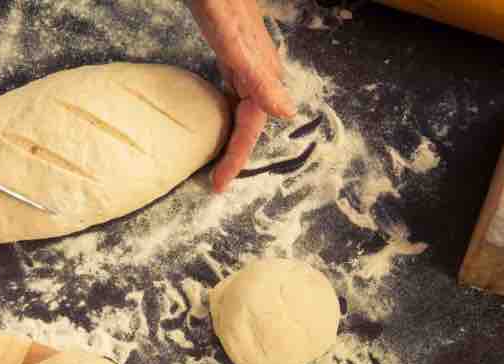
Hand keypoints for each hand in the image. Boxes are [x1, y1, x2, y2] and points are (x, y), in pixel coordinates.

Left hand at [189, 0, 296, 192]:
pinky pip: (236, 94)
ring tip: (219, 160)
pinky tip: (220, 115)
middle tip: (216, 181)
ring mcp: (249, 62)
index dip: (236, 158)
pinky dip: (228, 113)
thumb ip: (256, 74)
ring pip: (245, 111)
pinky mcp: (238, 53)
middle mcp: (260, 71)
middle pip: (250, 124)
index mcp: (260, 73)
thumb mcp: (231, 36)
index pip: (251, 128)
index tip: (219, 186)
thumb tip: (287, 114)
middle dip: (236, 155)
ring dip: (234, 137)